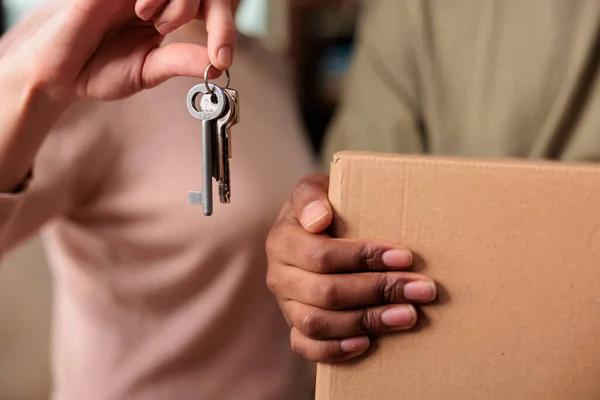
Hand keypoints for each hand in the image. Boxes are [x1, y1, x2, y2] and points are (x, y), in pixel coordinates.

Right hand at [0, 0, 236, 101]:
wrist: (59, 74)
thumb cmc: (100, 69)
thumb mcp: (149, 70)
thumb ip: (181, 61)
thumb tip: (219, 66)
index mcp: (167, 15)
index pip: (209, 7)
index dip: (224, 28)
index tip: (223, 58)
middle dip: (212, 14)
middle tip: (194, 40)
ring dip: (180, 2)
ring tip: (156, 23)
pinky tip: (141, 10)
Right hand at [266, 174, 437, 362]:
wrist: (310, 231)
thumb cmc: (322, 209)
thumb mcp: (314, 189)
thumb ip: (311, 195)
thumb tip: (319, 219)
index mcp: (282, 240)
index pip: (322, 255)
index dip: (364, 258)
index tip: (405, 257)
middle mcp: (279, 276)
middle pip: (325, 292)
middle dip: (377, 291)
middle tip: (421, 289)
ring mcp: (286, 305)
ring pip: (318, 323)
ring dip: (367, 321)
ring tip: (408, 315)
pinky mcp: (295, 327)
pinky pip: (306, 347)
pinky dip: (335, 350)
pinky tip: (367, 343)